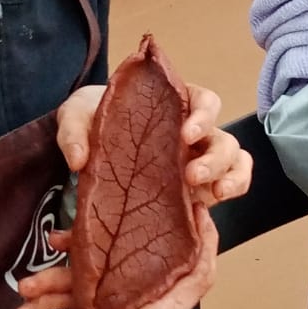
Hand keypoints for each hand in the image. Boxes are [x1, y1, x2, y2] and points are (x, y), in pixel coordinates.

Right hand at [13, 205, 216, 308]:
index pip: (194, 279)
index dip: (204, 244)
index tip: (200, 209)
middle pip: (139, 261)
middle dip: (112, 239)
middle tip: (89, 219)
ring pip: (95, 274)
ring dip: (59, 275)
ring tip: (29, 284)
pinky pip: (72, 290)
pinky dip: (48, 294)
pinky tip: (27, 305)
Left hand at [55, 82, 251, 205]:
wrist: (85, 145)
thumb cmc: (90, 120)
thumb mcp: (74, 117)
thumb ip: (73, 132)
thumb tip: (77, 160)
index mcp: (172, 105)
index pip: (205, 101)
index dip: (204, 115)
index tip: (186, 133)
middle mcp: (192, 132)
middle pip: (223, 138)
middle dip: (214, 158)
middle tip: (191, 176)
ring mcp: (197, 159)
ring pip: (234, 162)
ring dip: (230, 176)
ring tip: (212, 194)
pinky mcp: (194, 186)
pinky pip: (226, 185)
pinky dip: (230, 191)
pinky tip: (209, 207)